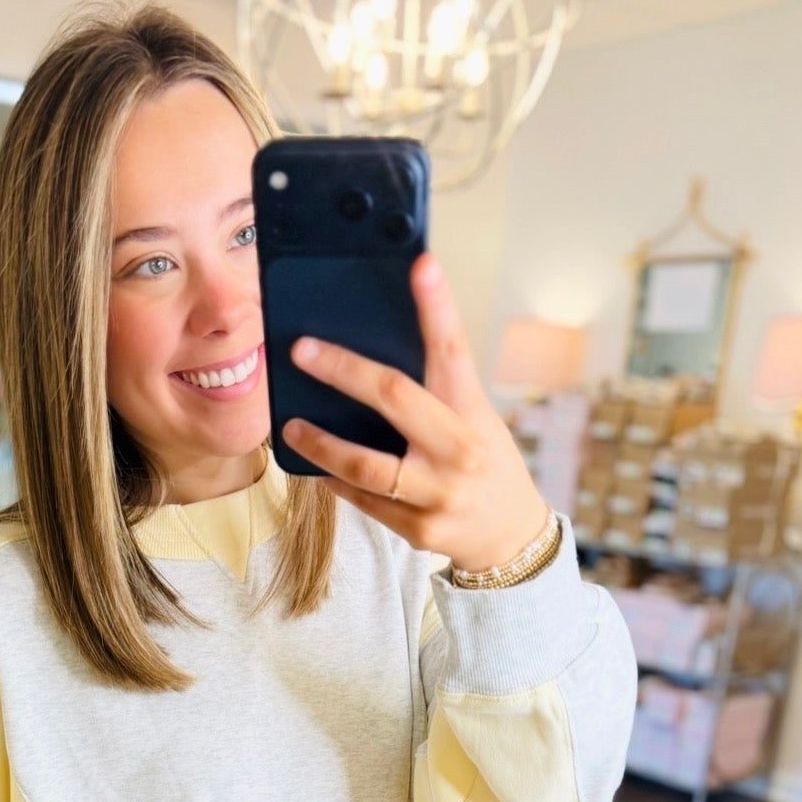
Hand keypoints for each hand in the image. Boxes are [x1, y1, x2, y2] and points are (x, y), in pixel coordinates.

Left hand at [282, 251, 549, 570]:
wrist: (510, 535)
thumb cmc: (485, 464)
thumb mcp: (475, 420)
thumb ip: (435, 394)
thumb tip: (371, 354)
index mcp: (473, 413)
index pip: (453, 351)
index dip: (437, 307)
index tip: (422, 266)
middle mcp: (458, 451)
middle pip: (395, 398)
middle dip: (343, 370)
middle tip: (302, 351)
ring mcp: (438, 494)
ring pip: (365, 465)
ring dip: (321, 444)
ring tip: (291, 427)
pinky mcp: (419, 529)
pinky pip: (364, 502)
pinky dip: (337, 482)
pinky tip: (316, 468)